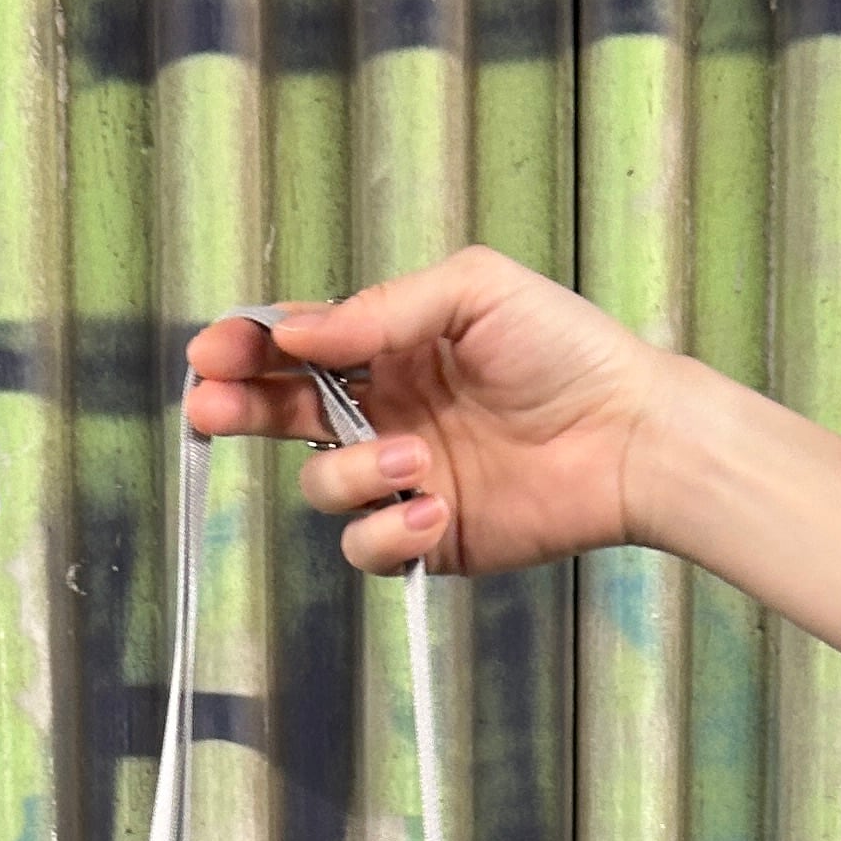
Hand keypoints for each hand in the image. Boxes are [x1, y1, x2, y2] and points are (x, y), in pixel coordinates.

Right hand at [184, 247, 671, 575]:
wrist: (629, 437)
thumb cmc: (566, 349)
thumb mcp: (472, 292)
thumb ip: (381, 309)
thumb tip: (298, 332)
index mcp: (388, 345)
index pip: (296, 346)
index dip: (248, 349)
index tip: (214, 353)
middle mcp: (384, 411)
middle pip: (280, 415)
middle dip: (238, 410)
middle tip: (211, 409)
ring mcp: (402, 479)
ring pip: (322, 486)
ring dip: (353, 474)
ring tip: (415, 459)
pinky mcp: (425, 539)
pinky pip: (367, 548)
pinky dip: (386, 532)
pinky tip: (434, 509)